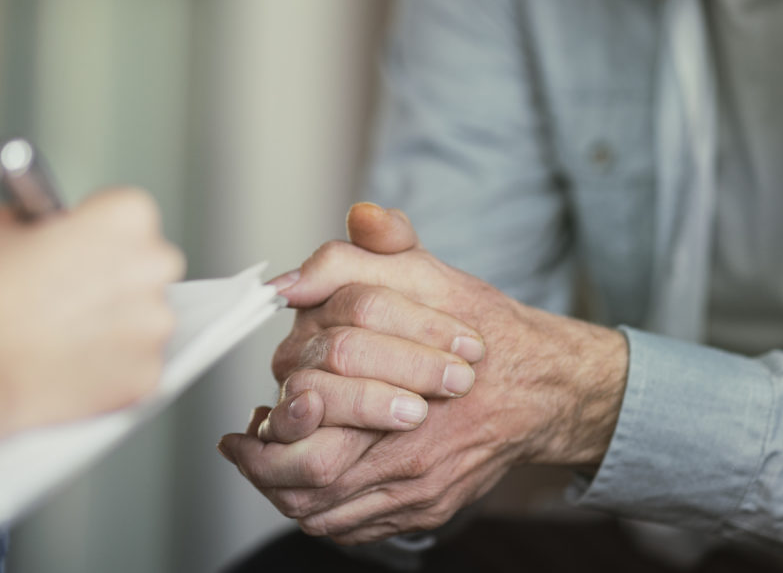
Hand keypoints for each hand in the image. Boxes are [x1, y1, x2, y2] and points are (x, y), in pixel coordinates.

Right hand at [0, 187, 184, 459]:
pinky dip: (110, 368)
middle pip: (147, 265)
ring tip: (63, 333)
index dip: (97, 232)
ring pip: (144, 319)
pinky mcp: (145, 375)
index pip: (129, 215)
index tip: (80, 246)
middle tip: (69, 291)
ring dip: (115, 324)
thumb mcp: (0, 224)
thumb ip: (40, 220)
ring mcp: (153, 326)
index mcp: (125, 218)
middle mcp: (152, 267)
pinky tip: (70, 362)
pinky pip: (136, 365)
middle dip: (115, 277)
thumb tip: (45, 230)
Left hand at [218, 203, 626, 543]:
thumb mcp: (428, 272)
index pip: (311, 417)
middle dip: (265, 467)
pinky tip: (306, 486)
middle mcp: (409, 450)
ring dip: (286, 491)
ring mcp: (419, 488)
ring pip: (327, 510)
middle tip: (241, 450)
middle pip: (310, 478)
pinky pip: (356, 528)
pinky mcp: (427, 509)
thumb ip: (365, 254)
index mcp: (400, 390)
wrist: (542, 384)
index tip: (245, 422)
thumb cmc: (481, 327)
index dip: (271, 425)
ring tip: (263, 468)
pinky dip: (323, 512)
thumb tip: (305, 266)